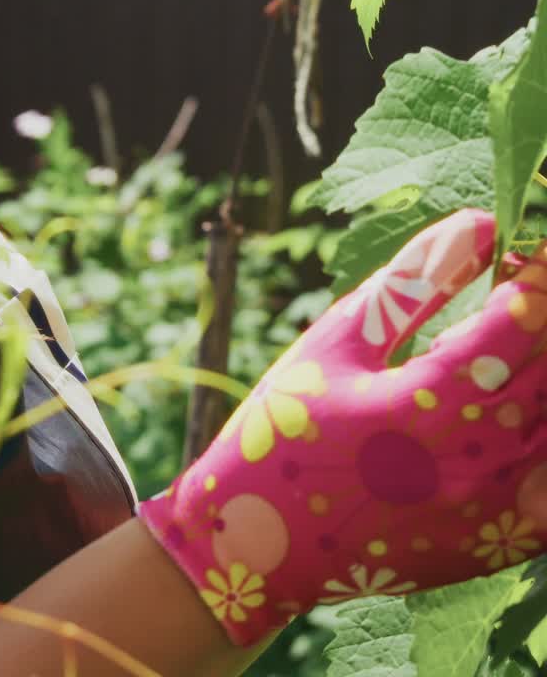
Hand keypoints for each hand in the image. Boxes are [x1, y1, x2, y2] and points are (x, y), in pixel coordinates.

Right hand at [139, 210, 546, 644]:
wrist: (256, 549)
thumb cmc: (285, 432)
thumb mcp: (338, 341)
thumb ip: (413, 281)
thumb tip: (479, 224)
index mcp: (428, 405)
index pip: (522, 322)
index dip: (535, 276)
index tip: (524, 249)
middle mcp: (476, 462)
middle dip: (542, 319)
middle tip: (512, 290)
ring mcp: (495, 512)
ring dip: (542, 373)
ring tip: (507, 347)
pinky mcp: (501, 546)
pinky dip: (543, 433)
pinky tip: (512, 409)